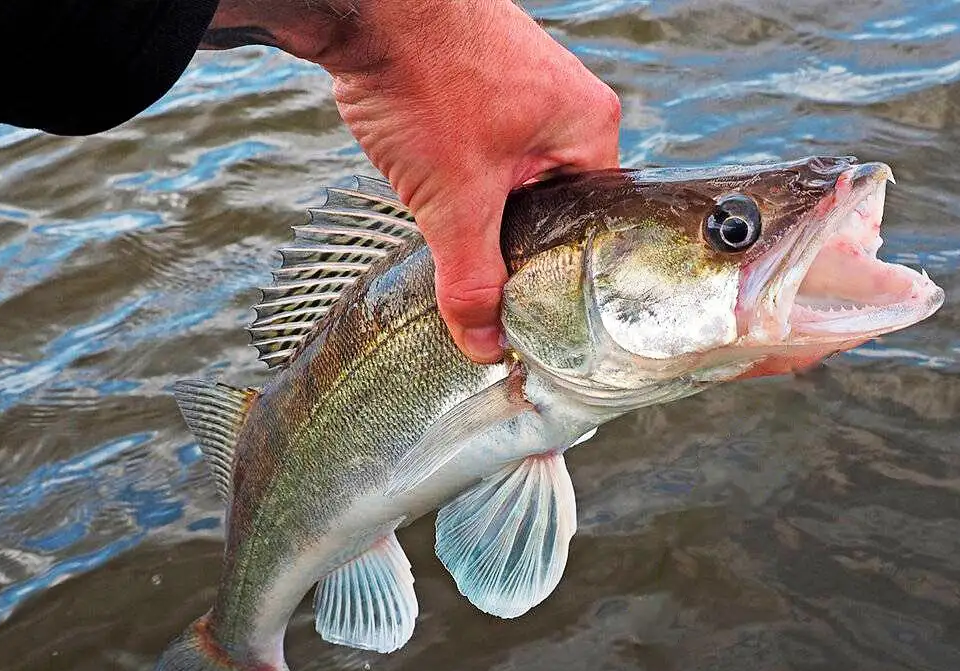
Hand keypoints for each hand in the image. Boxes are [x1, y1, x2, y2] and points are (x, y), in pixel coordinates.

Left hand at [203, 0, 621, 363]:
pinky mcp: (476, 75)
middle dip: (510, 234)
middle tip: (480, 263)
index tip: (529, 302)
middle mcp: (565, 102)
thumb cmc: (429, 77)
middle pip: (551, 202)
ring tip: (447, 210)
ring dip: (477, 200)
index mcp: (589, 128)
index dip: (556, 268)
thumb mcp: (457, 200)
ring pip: (509, 174)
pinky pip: (479, 143)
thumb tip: (488, 347)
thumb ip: (474, 281)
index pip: (592, 224)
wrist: (367, 0)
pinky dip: (454, 166)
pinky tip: (426, 171)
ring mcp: (521, 83)